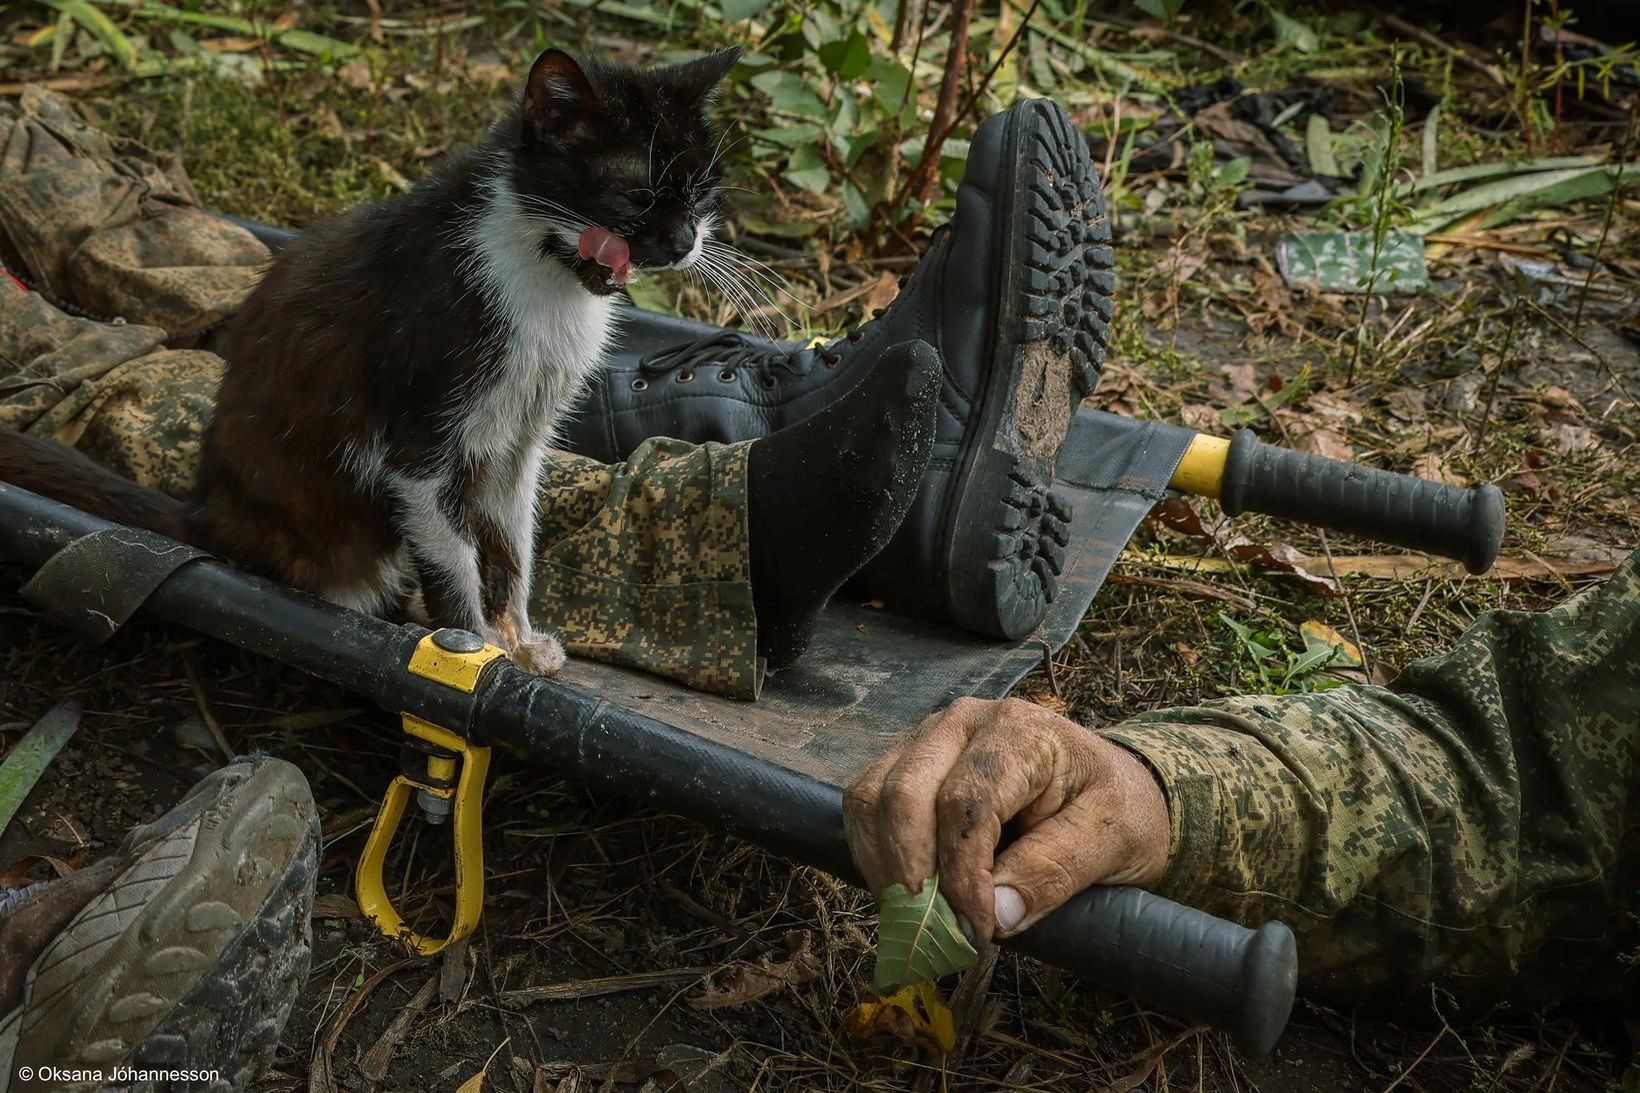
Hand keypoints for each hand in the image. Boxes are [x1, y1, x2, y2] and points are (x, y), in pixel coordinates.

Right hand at [844, 696, 1168, 944]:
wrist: (1109, 787)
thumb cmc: (1112, 809)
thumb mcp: (1110, 840)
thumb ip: (1054, 872)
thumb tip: (993, 916)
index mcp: (1020, 731)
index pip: (967, 802)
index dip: (962, 874)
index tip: (976, 933)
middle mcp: (962, 722)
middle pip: (905, 795)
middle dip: (912, 875)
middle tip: (932, 937)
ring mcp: (926, 739)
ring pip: (872, 799)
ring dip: (885, 869)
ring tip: (917, 924)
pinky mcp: (905, 763)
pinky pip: (864, 807)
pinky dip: (874, 857)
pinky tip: (906, 898)